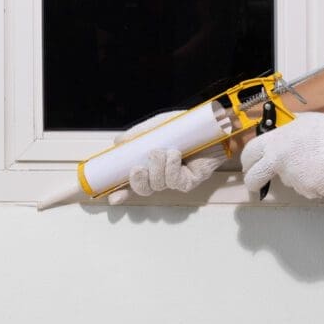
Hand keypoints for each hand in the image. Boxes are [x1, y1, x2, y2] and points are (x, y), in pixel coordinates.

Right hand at [107, 110, 227, 204]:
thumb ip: (137, 134)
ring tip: (164, 151)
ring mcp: (176, 180)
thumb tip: (117, 143)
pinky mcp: (190, 181)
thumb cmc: (185, 127)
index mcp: (150, 165)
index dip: (121, 192)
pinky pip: (175, 181)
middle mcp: (162, 175)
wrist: (211, 126)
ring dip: (157, 168)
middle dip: (138, 181)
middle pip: (143, 189)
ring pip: (157, 185)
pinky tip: (175, 155)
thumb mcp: (156, 126)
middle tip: (139, 168)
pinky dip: (171, 167)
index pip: (132, 183)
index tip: (112, 196)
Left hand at [241, 112, 323, 198]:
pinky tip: (323, 170)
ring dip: (295, 174)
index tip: (247, 164)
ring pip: (288, 179)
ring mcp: (293, 180)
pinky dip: (312, 181)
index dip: (246, 160)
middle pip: (255, 177)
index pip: (248, 154)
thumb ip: (283, 131)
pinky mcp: (309, 191)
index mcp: (274, 144)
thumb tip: (278, 133)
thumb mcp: (298, 122)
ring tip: (314, 161)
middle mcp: (278, 164)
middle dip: (253, 181)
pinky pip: (306, 187)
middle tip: (256, 181)